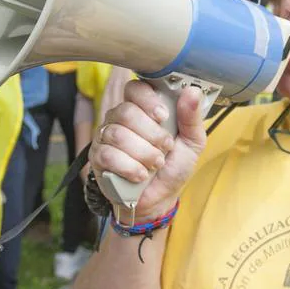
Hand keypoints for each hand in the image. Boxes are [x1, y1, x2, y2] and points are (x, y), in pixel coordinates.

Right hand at [88, 80, 206, 221]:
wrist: (160, 200)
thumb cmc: (173, 167)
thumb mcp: (192, 143)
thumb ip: (192, 118)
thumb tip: (192, 91)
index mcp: (143, 109)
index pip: (135, 89)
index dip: (147, 100)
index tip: (163, 117)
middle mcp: (120, 118)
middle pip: (126, 112)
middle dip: (150, 133)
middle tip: (165, 148)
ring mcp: (106, 137)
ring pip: (117, 134)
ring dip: (142, 152)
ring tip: (155, 164)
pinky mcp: (98, 158)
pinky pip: (107, 155)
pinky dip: (129, 167)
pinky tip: (140, 175)